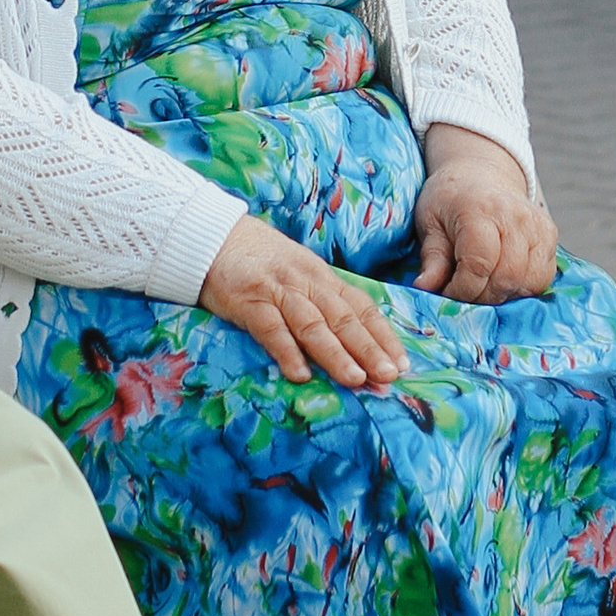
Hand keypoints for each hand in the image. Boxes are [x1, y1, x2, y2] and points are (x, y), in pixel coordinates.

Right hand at [201, 213, 407, 388]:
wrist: (213, 236)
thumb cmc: (260, 262)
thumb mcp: (298, 275)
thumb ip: (321, 303)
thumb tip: (352, 341)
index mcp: (322, 278)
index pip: (361, 307)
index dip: (383, 335)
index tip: (402, 363)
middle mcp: (306, 282)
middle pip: (344, 317)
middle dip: (369, 349)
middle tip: (389, 376)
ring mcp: (278, 290)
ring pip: (313, 324)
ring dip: (336, 353)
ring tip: (356, 379)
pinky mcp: (248, 299)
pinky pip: (270, 328)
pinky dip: (287, 351)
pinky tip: (300, 374)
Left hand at [414, 126, 556, 304]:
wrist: (481, 174)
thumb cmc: (451, 199)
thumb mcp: (430, 222)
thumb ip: (432, 258)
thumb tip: (425, 287)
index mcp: (479, 210)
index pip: (479, 264)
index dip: (462, 289)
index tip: (447, 292)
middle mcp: (514, 216)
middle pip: (507, 277)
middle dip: (482, 297)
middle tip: (464, 293)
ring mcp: (537, 225)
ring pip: (529, 281)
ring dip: (504, 294)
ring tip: (483, 286)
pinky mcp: (550, 235)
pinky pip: (543, 276)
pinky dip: (523, 287)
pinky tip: (503, 279)